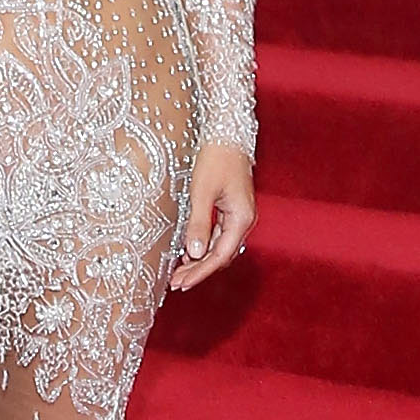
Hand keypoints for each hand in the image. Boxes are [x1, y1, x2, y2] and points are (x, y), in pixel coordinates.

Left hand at [168, 144, 255, 291]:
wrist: (227, 136)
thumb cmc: (214, 159)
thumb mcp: (201, 192)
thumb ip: (199, 223)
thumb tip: (194, 254)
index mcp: (242, 219)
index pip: (220, 256)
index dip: (200, 272)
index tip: (180, 283)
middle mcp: (244, 221)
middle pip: (221, 255)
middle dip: (198, 270)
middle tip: (175, 283)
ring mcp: (239, 216)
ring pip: (220, 247)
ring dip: (200, 261)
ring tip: (178, 272)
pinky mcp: (231, 210)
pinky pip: (219, 236)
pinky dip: (203, 246)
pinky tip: (187, 252)